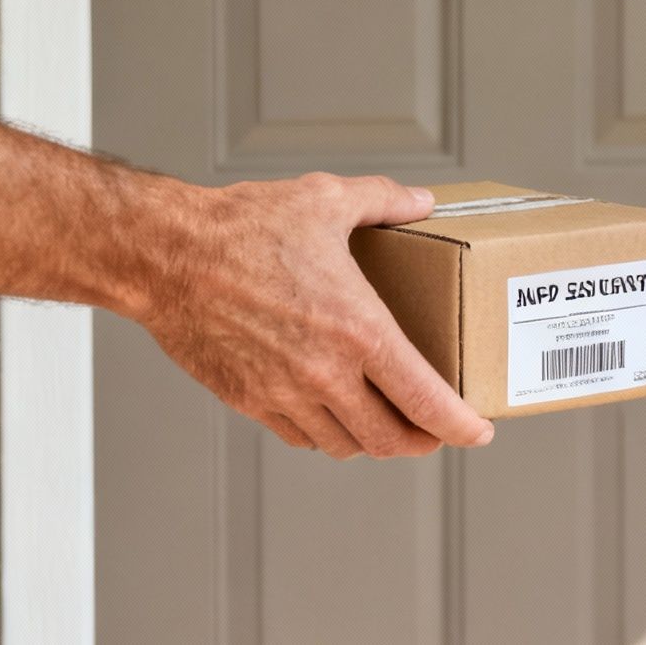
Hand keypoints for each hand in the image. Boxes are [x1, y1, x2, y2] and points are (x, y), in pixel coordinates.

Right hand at [140, 173, 493, 458]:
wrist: (166, 255)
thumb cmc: (243, 227)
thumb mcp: (326, 200)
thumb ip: (384, 201)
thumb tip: (421, 202)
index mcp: (359, 330)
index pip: (426, 401)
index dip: (460, 426)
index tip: (479, 432)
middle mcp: (326, 373)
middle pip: (391, 439)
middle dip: (423, 441)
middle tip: (436, 429)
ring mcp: (284, 394)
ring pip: (345, 444)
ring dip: (373, 440)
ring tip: (386, 421)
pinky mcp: (250, 401)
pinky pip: (300, 436)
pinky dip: (326, 434)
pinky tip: (332, 412)